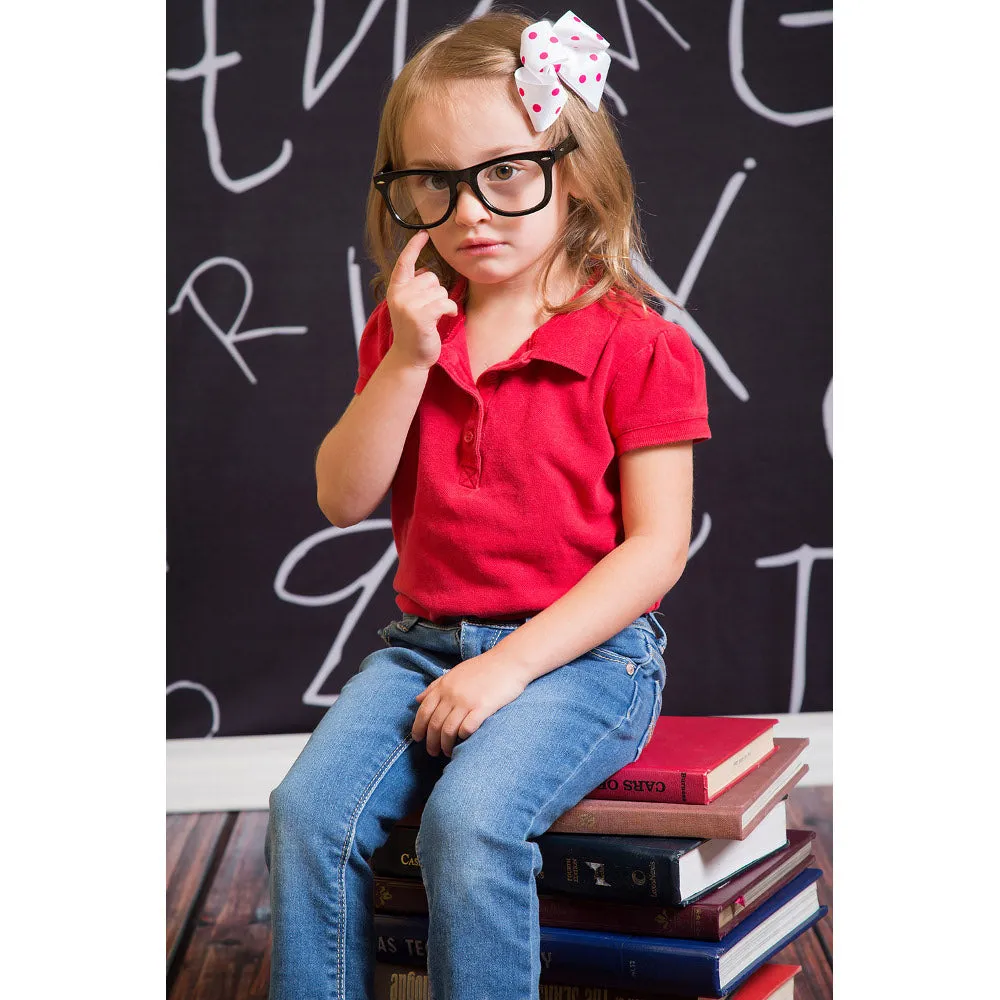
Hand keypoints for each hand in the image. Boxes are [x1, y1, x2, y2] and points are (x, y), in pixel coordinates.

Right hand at [385, 230, 457, 370]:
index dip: (414, 246)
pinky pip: (445, 302)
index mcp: (395, 289)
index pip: (404, 262)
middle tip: (428, 311)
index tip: (423, 233)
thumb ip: (413, 287)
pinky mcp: (421, 316)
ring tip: (432, 318)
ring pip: (440, 290)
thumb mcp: (408, 306)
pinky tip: (445, 318)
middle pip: (430, 277)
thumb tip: (424, 269)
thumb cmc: (413, 332)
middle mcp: (399, 294)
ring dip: (442, 303)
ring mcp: (409, 305)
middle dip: (436, 291)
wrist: (409, 358)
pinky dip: (449, 309)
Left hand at [411, 650, 529, 757]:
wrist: (509, 661)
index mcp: (444, 685)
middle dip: (431, 741)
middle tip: (433, 752)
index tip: (417, 739)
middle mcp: (452, 694)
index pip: (424, 710)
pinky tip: (464, 740)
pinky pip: (467, 728)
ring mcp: (467, 701)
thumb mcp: (455, 673)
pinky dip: (463, 737)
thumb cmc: (483, 668)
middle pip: (435, 724)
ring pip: (449, 730)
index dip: (418, 727)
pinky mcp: (483, 707)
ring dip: (446, 745)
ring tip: (448, 752)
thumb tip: (417, 699)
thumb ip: (436, 686)